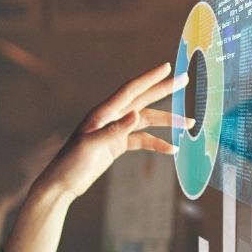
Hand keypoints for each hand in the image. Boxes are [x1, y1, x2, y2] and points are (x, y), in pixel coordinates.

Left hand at [33, 62, 188, 202]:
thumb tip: (137, 115)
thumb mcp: (91, 146)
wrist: (62, 183)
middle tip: (185, 80)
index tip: (167, 68)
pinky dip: (156, 143)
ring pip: (146, 121)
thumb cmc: (71, 163)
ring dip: (167, 122)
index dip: (149, 78)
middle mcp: (110, 118)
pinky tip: (171, 149)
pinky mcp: (116, 145)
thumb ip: (114, 130)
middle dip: (164, 90)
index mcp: (102, 113)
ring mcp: (114, 131)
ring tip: (189, 124)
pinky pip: (141, 140)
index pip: (130, 90)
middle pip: (142, 100)